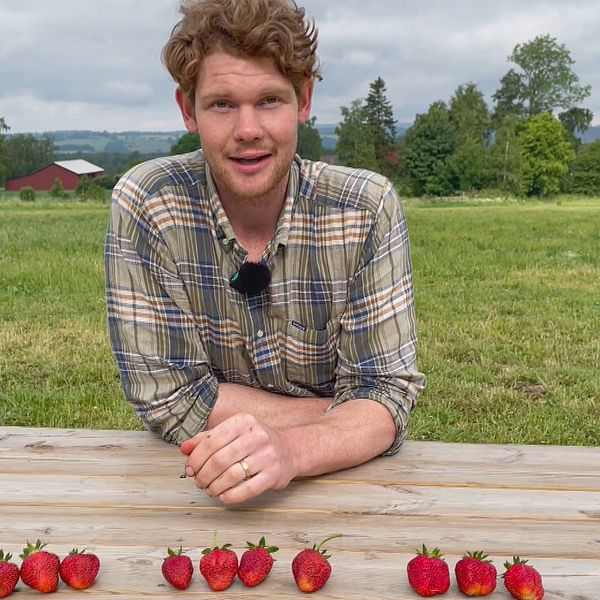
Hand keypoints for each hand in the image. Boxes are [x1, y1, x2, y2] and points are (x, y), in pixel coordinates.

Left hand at [180, 413, 297, 503]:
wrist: (289, 450)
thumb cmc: (255, 442)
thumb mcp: (232, 433)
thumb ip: (207, 439)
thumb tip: (185, 449)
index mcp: (243, 421)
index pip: (211, 441)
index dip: (195, 458)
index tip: (190, 469)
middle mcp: (256, 435)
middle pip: (219, 460)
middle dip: (203, 475)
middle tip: (199, 482)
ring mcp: (267, 455)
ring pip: (231, 476)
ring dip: (215, 487)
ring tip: (210, 490)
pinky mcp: (274, 474)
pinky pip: (247, 489)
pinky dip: (231, 496)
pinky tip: (224, 496)